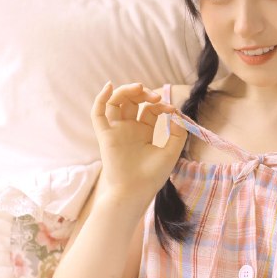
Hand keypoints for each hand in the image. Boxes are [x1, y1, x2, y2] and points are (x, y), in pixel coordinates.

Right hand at [91, 82, 186, 206]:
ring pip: (116, 102)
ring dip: (126, 91)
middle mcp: (128, 129)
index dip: (161, 105)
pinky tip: (109, 86)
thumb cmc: (152, 176)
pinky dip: (101, 98)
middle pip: (132, 102)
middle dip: (144, 94)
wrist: (135, 190)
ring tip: (139, 88)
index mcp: (143, 133)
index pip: (150, 110)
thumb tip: (176, 115)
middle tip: (155, 97)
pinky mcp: (105, 135)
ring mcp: (116, 131)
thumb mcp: (172, 152)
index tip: (171, 110)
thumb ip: (178, 133)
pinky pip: (98, 114)